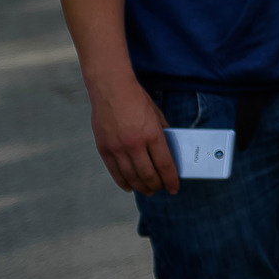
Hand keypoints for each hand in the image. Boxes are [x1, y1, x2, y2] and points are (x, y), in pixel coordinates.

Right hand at [89, 70, 180, 195]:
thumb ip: (164, 134)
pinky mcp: (104, 149)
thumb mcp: (158, 115)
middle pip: (148, 174)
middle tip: (160, 189)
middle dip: (157, 185)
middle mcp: (134, 144)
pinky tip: (130, 186)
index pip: (165, 165)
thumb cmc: (136, 100)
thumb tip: (170, 152)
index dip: (171, 180)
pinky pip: (115, 172)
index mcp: (152, 134)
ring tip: (148, 190)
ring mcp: (117, 148)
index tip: (174, 187)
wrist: (111, 88)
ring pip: (131, 177)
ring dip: (141, 187)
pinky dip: (123, 181)